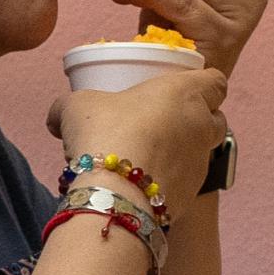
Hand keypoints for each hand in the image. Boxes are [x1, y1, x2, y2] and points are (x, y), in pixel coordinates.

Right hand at [49, 66, 229, 226]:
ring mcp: (201, 161)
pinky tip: (143, 181)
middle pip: (217, 117)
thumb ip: (68, 107)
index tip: (187, 85)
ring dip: (184, 149)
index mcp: (185, 93)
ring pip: (203, 150)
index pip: (217, 80)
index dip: (206, 82)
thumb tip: (56, 118)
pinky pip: (186, 179)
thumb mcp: (76, 106)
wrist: (115, 193)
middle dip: (199, 117)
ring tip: (150, 153)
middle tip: (167, 120)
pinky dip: (171, 178)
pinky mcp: (193, 192)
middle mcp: (201, 125)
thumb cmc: (104, 133)